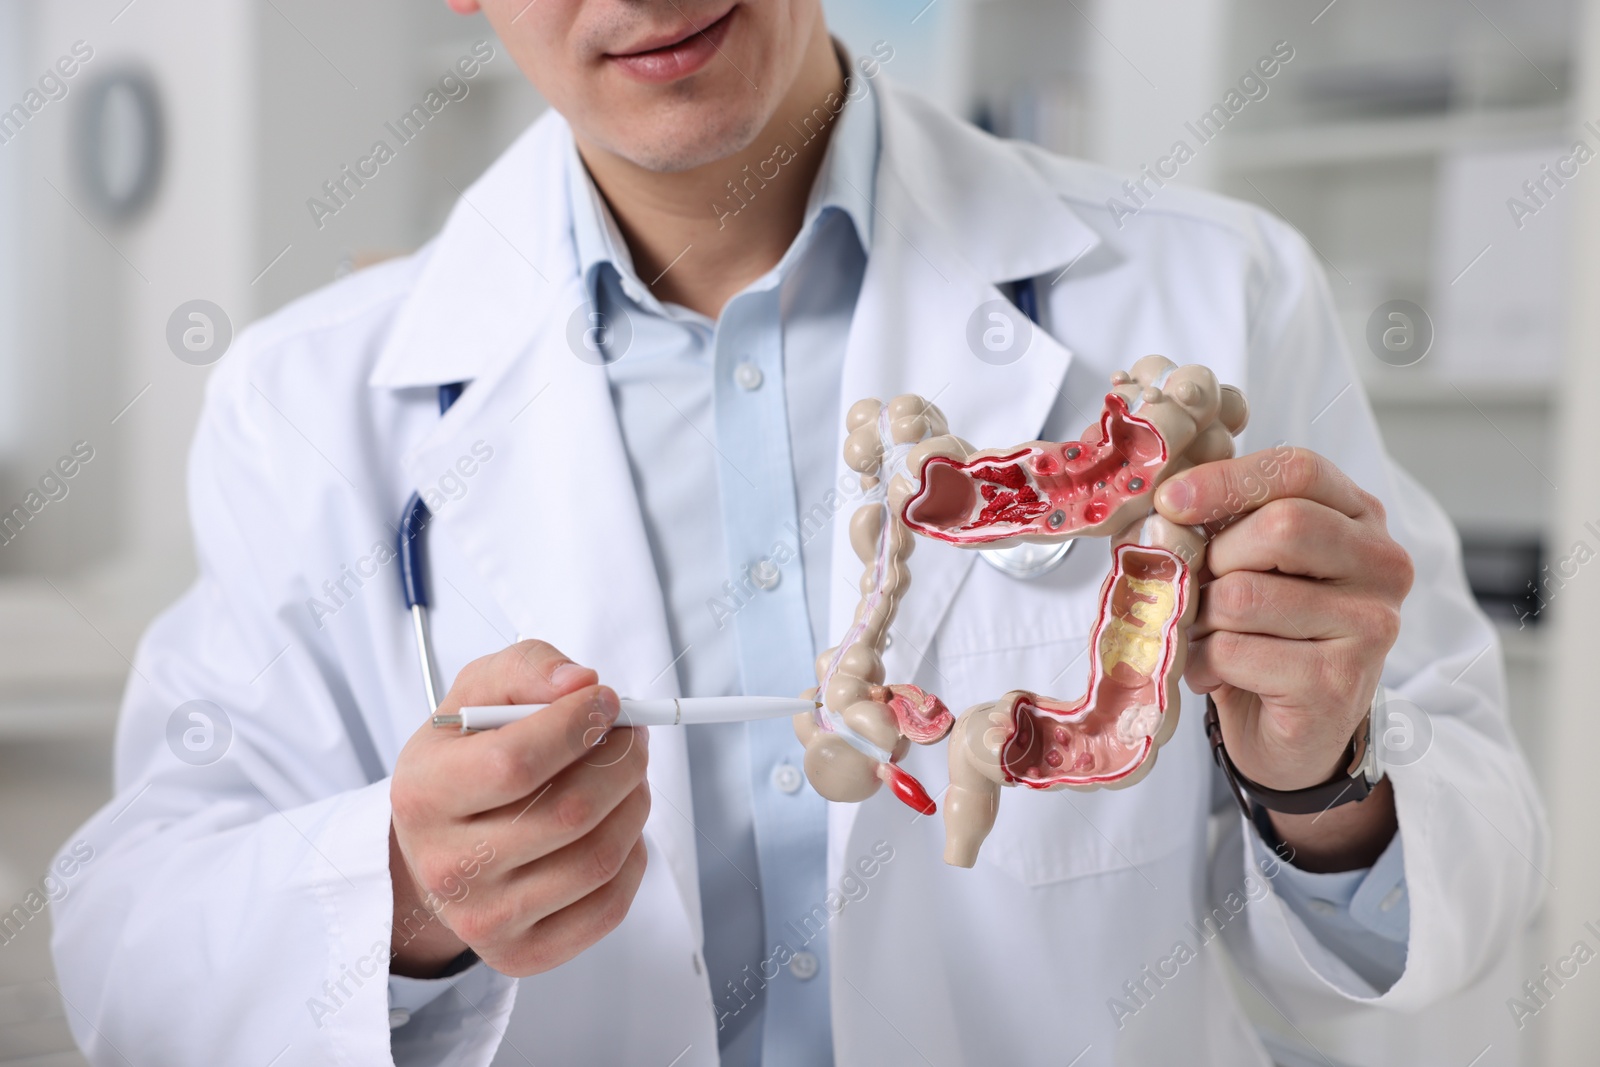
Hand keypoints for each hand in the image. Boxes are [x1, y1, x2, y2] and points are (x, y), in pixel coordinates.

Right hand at [389, 641, 649, 976]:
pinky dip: (632, 857)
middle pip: (569, 814)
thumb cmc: (466, 758)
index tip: (605, 701)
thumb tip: (580, 682)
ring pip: (598, 858)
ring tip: (625, 777)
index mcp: (423, 794)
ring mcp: (484, 918)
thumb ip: (527, 669)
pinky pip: (608, 906)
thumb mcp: (477, 694)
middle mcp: (447, 866)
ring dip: (634, 804)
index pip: (515, 762)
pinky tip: (614, 827)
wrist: (438, 843)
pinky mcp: (522, 952)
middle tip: (630, 737)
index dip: (577, 724)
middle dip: (621, 762)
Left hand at [1155, 447, 1411, 868]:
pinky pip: (1236, 651)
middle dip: (1216, 557)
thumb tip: (1163, 504)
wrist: (1294, 732)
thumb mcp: (1248, 561)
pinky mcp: (1339, 683)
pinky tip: (1212, 673)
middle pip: (1281, 527)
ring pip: (1245, 595)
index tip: (1170, 500)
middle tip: (1199, 590)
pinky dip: (1203, 662)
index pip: (1298, 470)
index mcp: (1359, 517)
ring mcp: (1371, 627)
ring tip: (1205, 636)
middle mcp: (1382, 565)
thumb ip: (1221, 522)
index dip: (1226, 479)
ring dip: (1201, 619)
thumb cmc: (1264, 632)